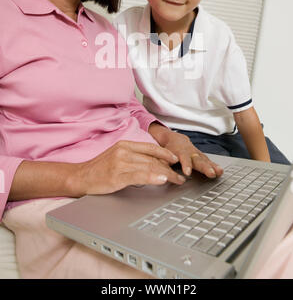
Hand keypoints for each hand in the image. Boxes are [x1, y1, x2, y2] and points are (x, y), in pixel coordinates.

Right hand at [70, 140, 185, 196]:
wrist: (80, 177)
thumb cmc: (98, 169)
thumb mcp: (117, 157)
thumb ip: (133, 158)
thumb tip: (153, 164)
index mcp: (124, 145)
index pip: (150, 148)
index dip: (166, 153)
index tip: (175, 159)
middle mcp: (124, 151)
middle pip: (153, 159)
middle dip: (169, 168)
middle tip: (180, 175)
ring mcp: (121, 163)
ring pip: (150, 167)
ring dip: (167, 175)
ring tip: (176, 180)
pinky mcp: (118, 175)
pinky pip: (140, 176)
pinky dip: (154, 178)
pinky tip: (162, 180)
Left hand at [148, 123, 222, 178]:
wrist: (174, 139)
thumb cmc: (167, 149)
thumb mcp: (162, 155)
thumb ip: (162, 164)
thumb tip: (162, 174)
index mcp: (179, 152)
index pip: (183, 158)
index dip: (186, 165)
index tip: (187, 172)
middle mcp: (190, 152)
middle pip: (198, 160)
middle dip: (205, 167)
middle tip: (211, 173)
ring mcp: (196, 154)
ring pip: (204, 160)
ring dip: (212, 167)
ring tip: (218, 173)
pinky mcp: (201, 156)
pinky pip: (208, 161)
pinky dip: (214, 166)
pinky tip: (220, 171)